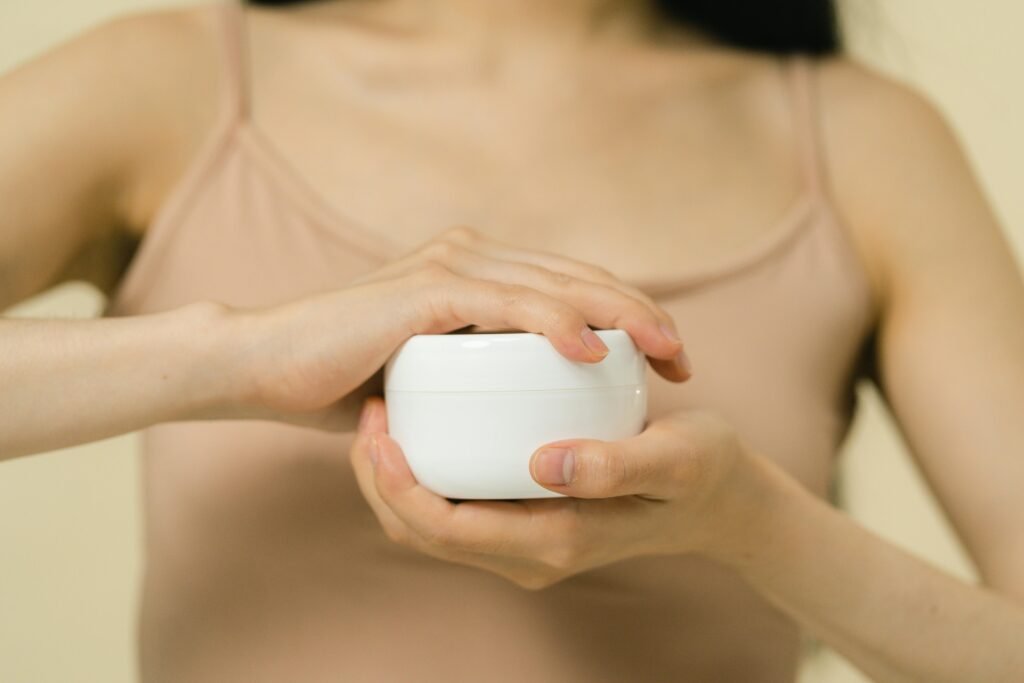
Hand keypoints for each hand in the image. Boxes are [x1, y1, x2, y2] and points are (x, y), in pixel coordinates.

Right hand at [220, 227, 690, 430]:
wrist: (267, 370)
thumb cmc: (347, 382)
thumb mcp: (432, 377)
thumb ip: (476, 374)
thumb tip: (521, 409)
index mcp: (478, 273)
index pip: (571, 286)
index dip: (627, 315)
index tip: (667, 362)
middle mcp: (470, 256)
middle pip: (578, 277)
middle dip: (641, 314)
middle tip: (683, 358)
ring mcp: (450, 267)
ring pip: (555, 284)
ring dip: (619, 314)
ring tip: (665, 349)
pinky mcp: (427, 290)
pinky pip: (508, 303)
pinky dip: (556, 323)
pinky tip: (595, 350)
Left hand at [349, 396, 771, 588]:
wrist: (722, 498)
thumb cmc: (703, 473)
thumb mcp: (676, 459)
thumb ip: (617, 464)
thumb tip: (546, 462)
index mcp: (556, 540)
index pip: (447, 529)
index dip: (398, 484)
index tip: (377, 427)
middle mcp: (531, 553)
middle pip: (424, 534)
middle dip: (379, 482)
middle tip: (367, 414)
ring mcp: (526, 542)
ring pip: (432, 526)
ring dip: (396, 480)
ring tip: (383, 416)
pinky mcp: (527, 520)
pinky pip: (456, 508)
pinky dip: (428, 475)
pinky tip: (427, 424)